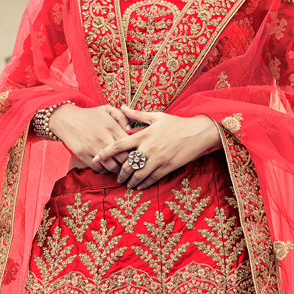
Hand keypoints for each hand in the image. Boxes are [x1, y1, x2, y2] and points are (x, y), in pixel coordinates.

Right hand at [48, 104, 132, 172]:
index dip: (135, 151)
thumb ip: (122, 117)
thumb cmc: (90, 115)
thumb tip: (131, 130)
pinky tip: (108, 167)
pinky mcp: (84, 155)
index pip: (129, 144)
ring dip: (118, 169)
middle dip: (129, 163)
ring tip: (121, 168)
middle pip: (123, 158)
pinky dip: (106, 170)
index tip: (136, 153)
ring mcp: (93, 147)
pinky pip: (99, 168)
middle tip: (131, 164)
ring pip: (112, 166)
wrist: (66, 119)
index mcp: (111, 126)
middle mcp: (103, 138)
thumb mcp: (107, 109)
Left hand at [92, 106, 221, 189]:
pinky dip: (143, 184)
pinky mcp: (167, 167)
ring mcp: (158, 159)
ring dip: (130, 181)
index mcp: (143, 135)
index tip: (95, 159)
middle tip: (117, 178)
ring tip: (127, 184)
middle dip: (119, 174)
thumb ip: (137, 115)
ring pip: (138, 175)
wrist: (197, 133)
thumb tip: (121, 107)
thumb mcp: (156, 116)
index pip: (119, 145)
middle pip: (127, 165)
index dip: (105, 153)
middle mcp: (148, 148)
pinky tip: (139, 186)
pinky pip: (151, 179)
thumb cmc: (176, 124)